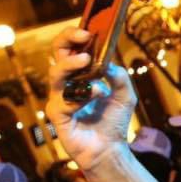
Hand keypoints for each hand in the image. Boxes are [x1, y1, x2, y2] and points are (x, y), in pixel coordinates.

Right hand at [45, 27, 137, 176]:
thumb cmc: (113, 123)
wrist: (110, 150)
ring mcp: (59, 99)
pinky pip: (61, 100)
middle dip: (67, 41)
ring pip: (55, 74)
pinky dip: (78, 96)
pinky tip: (94, 96)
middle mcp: (67, 84)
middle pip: (56, 54)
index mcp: (80, 75)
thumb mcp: (125, 95)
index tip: (88, 31)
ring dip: (72, 65)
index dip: (74, 36)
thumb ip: (118, 76)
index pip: (70, 48)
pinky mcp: (57, 115)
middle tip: (83, 37)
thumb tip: (106, 62)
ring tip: (88, 63)